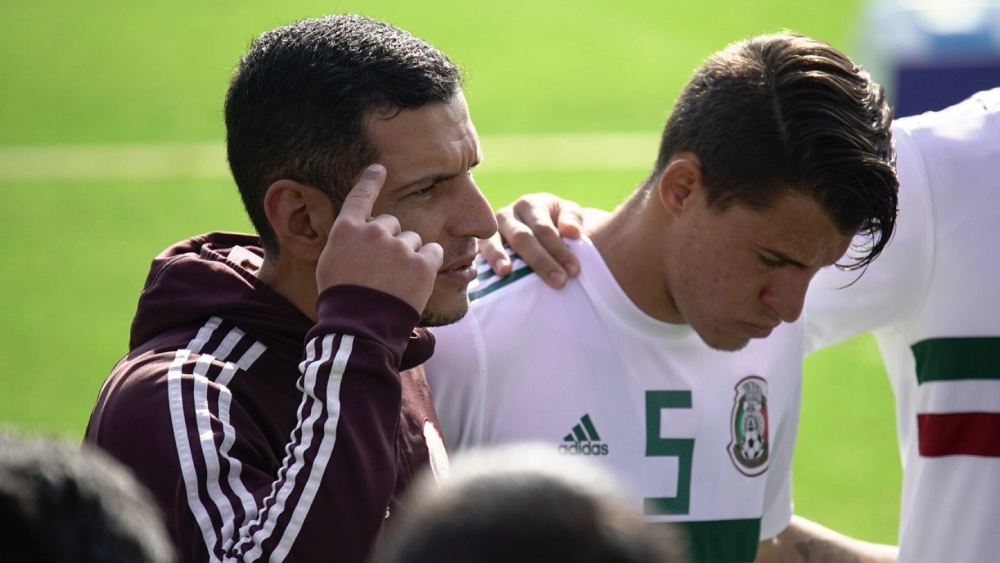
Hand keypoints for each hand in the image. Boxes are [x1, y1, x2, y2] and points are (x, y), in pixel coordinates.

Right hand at [317, 165, 443, 312]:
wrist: (360, 327)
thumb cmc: (341, 300)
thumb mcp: (329, 264)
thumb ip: (346, 242)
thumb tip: (358, 233)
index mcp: (347, 230)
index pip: (360, 196)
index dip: (370, 180)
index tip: (379, 169)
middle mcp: (374, 231)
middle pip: (392, 222)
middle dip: (392, 241)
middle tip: (383, 270)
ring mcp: (399, 246)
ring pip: (414, 239)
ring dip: (410, 256)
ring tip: (397, 282)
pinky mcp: (422, 262)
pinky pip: (435, 252)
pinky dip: (430, 264)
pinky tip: (417, 281)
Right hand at [477, 193, 583, 287]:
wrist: (539, 227)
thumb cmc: (557, 223)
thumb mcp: (569, 214)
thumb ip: (573, 219)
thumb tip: (572, 231)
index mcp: (531, 204)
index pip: (544, 228)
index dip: (559, 250)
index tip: (574, 270)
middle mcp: (508, 214)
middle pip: (522, 237)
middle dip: (541, 261)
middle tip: (559, 281)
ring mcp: (492, 229)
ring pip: (493, 241)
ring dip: (498, 256)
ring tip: (505, 272)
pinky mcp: (481, 244)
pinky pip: (479, 251)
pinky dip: (483, 261)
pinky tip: (488, 275)